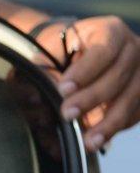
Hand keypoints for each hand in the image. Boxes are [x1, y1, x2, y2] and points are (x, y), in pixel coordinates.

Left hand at [48, 15, 139, 150]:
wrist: (73, 52)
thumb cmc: (59, 50)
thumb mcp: (49, 49)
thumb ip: (46, 68)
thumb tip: (41, 96)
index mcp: (109, 31)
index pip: (103, 51)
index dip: (84, 72)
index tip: (63, 89)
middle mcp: (132, 48)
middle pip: (119, 75)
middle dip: (92, 98)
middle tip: (66, 115)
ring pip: (132, 97)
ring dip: (110, 122)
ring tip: (88, 141)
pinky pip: (136, 112)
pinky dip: (118, 127)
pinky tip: (99, 139)